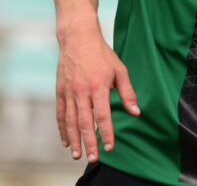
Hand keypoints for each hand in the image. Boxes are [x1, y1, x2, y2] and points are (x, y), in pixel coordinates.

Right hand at [55, 24, 139, 161]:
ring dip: (74, 139)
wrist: (78, 38)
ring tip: (77, 155)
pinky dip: (62, 128)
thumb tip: (136, 112)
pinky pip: (60, 113)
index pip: (103, 114)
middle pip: (85, 121)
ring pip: (70, 120)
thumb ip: (127, 92)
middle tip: (93, 159)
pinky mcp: (60, 90)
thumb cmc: (102, 54)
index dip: (106, 132)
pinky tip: (66, 140)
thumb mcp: (119, 69)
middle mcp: (81, 90)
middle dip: (89, 142)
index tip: (109, 147)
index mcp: (98, 85)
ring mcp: (69, 91)